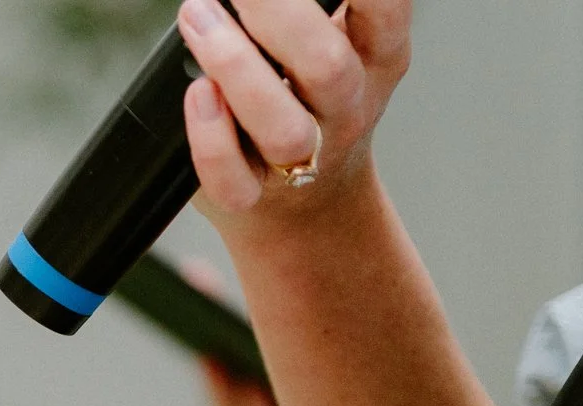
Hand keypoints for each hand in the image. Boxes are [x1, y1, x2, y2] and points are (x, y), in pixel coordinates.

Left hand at [177, 0, 410, 222]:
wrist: (308, 207)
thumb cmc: (307, 98)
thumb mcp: (336, 37)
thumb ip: (318, 1)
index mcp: (377, 53)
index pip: (385, 6)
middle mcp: (347, 106)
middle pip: (326, 65)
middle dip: (274, 13)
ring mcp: (305, 157)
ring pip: (283, 126)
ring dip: (234, 67)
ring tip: (196, 16)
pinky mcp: (255, 197)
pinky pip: (234, 181)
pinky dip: (210, 139)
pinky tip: (198, 96)